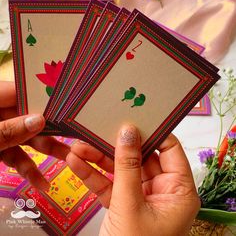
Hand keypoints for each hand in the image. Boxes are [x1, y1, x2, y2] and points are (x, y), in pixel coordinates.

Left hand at [0, 81, 69, 189]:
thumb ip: (9, 130)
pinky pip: (14, 154)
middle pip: (29, 115)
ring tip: (69, 161)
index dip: (45, 96)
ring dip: (44, 151)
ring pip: (25, 138)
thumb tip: (40, 119)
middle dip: (51, 128)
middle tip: (76, 133)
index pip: (23, 90)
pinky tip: (41, 183)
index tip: (69, 104)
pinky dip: (26, 168)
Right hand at [66, 125, 199, 235]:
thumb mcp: (130, 204)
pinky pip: (109, 184)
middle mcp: (163, 191)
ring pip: (121, 169)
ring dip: (98, 159)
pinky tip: (76, 162)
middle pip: (140, 157)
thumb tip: (129, 131)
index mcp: (179, 191)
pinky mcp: (123, 204)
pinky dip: (93, 175)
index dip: (152, 132)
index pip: (169, 149)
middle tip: (99, 129)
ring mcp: (141, 197)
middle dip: (115, 145)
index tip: (134, 117)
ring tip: (79, 145)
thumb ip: (128, 166)